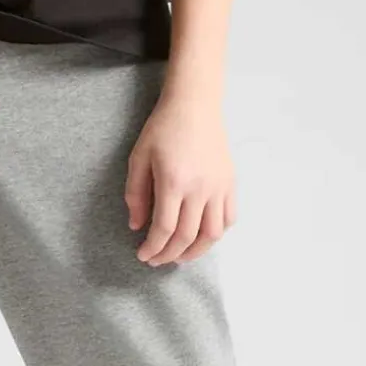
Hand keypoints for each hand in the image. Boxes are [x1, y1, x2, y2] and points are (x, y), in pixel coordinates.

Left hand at [124, 93, 235, 265]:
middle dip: (169, 255)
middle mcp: (199, 188)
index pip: (164, 229)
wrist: (195, 105)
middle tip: (157, 260)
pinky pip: (229, 217)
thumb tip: (137, 226)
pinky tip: (202, 236)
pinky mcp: (230, 182)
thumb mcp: (138, 158)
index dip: (152, 248)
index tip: (143, 255)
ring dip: (196, 252)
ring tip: (180, 256)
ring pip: (213, 234)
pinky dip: (217, 233)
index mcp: (173, 182)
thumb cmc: (162, 129)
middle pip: (187, 237)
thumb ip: (135, 195)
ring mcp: (219, 186)